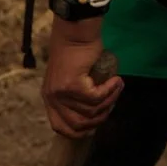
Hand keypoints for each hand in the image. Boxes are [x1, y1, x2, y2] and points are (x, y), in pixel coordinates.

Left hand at [42, 22, 121, 137]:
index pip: (60, 127)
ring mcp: (61, 93)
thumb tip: (94, 118)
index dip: (79, 132)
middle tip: (111, 104)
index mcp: (49, 98)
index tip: (95, 125)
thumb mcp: (72, 79)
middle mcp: (52, 98)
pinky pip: (96, 98)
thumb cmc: (77, 53)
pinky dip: (110, 91)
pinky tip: (116, 80)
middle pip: (77, 125)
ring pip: (90, 111)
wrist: (75, 32)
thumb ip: (76, 97)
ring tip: (117, 87)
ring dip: (109, 101)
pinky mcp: (72, 85)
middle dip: (99, 119)